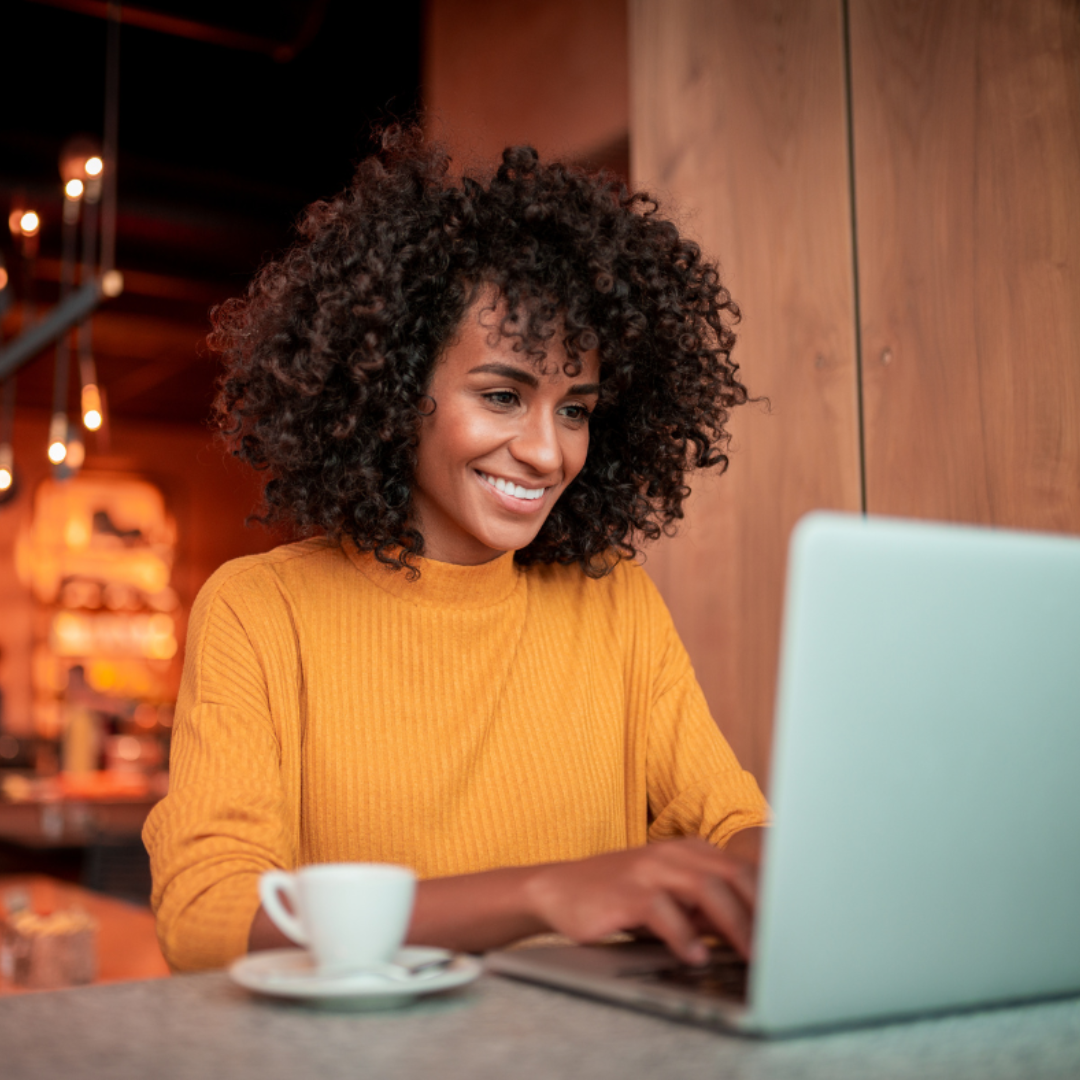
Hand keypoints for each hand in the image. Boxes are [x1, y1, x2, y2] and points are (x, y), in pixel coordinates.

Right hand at [521, 837, 757, 964]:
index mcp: (689, 850)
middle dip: (761, 913)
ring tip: (751, 956)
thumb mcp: (669, 895)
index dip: (771, 899)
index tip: (794, 928)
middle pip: (732, 875)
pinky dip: (684, 936)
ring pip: (705, 888)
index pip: (743, 870)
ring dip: (734, 924)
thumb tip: (752, 930)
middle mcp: (673, 854)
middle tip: (780, 949)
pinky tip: (696, 957)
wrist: (559, 889)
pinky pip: (663, 912)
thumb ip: (706, 906)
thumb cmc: (619, 896)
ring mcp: (649, 870)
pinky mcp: (626, 892)